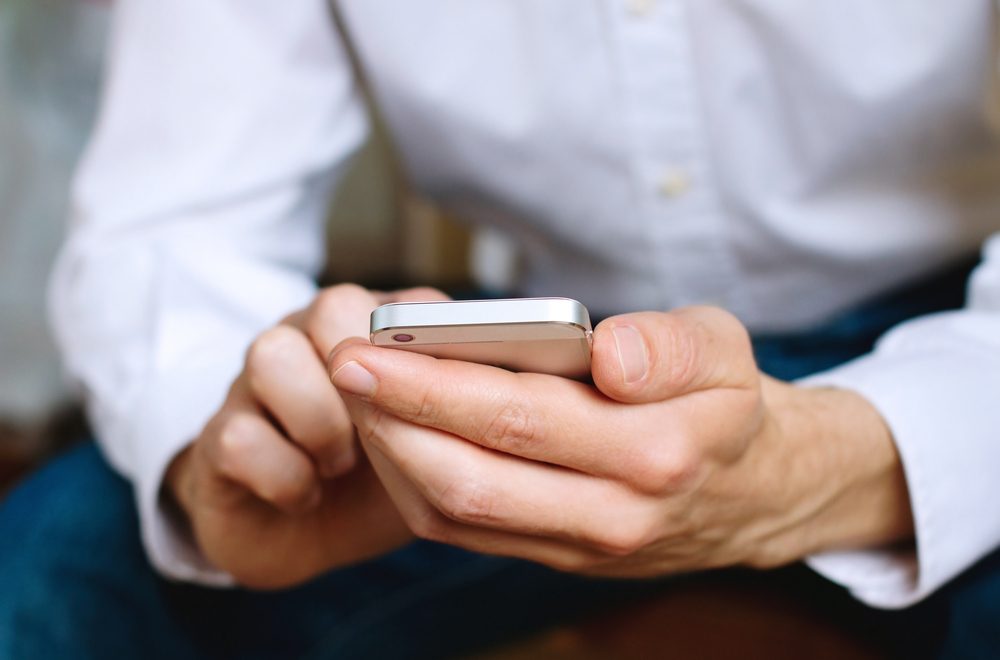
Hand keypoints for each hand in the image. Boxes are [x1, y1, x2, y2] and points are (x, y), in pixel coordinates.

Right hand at [166, 284, 448, 588]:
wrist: (306, 533)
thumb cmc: (381, 478)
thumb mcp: (432, 443)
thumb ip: (457, 405)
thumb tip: (487, 388)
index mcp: (371, 330)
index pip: (403, 304)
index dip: (424, 356)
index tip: (439, 407)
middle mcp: (310, 338)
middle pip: (332, 306)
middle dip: (368, 379)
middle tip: (380, 435)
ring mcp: (255, 382)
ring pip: (273, 354)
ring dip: (320, 424)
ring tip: (339, 465)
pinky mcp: (218, 436)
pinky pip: (240, 436)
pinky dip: (285, 479)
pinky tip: (305, 495)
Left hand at [328, 306, 913, 575]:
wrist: (756, 489)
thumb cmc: (724, 401)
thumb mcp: (724, 348)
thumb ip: (671, 346)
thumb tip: (609, 351)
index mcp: (654, 451)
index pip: (518, 417)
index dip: (431, 384)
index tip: (367, 346)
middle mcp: (612, 516)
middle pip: (467, 478)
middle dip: (388, 421)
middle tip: (341, 366)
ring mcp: (580, 548)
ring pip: (454, 515)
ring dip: (390, 456)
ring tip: (358, 394)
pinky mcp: (556, 557)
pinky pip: (464, 531)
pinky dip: (414, 484)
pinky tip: (395, 433)